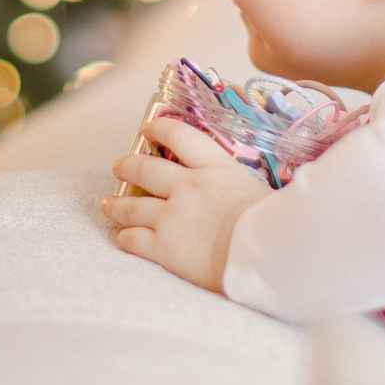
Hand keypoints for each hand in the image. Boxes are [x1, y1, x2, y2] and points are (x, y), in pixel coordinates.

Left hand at [103, 117, 270, 293]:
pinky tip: (124, 238)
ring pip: (132, 205)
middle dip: (128, 165)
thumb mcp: (260, 188)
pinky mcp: (164, 248)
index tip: (149, 129)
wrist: (267, 255)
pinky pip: (133, 239)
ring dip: (117, 204)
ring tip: (109, 204)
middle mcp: (187, 187)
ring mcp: (171, 217)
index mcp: (214, 167)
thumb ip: (241, 183)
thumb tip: (247, 185)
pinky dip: (126, 237)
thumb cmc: (275, 224)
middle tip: (119, 166)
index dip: (160, 129)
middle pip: (145, 168)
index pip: (179, 136)